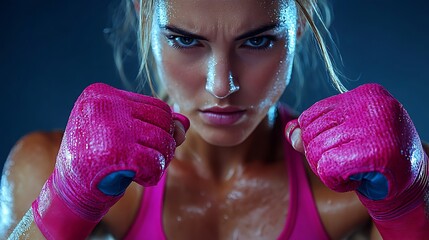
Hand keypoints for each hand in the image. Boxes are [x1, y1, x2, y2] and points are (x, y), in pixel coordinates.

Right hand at [32, 83, 188, 238]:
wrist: (68, 189)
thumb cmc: (98, 158)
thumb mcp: (122, 132)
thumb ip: (154, 124)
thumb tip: (184, 124)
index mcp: (102, 93)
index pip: (156, 106)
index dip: (164, 128)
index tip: (151, 144)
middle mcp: (106, 104)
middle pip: (163, 121)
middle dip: (165, 143)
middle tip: (153, 158)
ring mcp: (111, 127)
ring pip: (163, 140)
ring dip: (162, 159)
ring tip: (146, 168)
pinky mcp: (116, 152)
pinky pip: (156, 162)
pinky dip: (154, 174)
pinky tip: (141, 178)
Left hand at [285, 83, 426, 201]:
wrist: (412, 185)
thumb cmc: (373, 159)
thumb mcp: (342, 138)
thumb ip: (313, 133)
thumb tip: (291, 133)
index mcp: (365, 94)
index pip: (312, 114)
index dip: (315, 139)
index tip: (340, 148)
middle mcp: (371, 104)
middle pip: (311, 133)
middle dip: (318, 156)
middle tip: (344, 164)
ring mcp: (374, 126)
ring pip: (316, 150)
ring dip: (327, 171)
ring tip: (352, 170)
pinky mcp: (376, 151)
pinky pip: (327, 167)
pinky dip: (334, 181)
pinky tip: (354, 180)